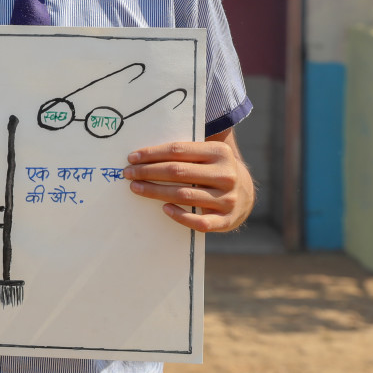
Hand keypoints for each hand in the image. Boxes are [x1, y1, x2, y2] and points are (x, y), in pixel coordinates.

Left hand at [123, 127, 253, 231]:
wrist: (245, 193)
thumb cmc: (214, 170)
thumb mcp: (207, 154)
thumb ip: (184, 151)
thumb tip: (142, 154)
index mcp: (219, 153)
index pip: (177, 151)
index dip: (151, 154)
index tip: (132, 158)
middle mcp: (226, 175)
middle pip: (177, 172)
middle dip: (148, 172)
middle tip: (128, 173)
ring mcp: (228, 199)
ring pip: (183, 195)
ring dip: (155, 191)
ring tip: (136, 188)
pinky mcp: (227, 220)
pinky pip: (199, 222)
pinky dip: (180, 216)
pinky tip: (164, 208)